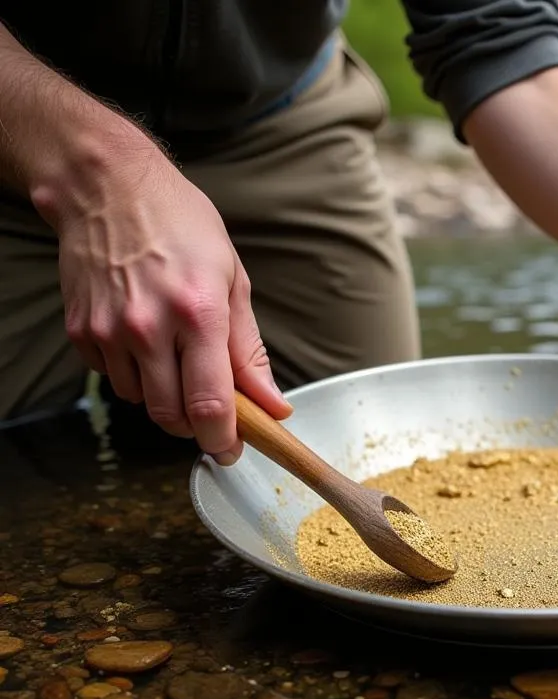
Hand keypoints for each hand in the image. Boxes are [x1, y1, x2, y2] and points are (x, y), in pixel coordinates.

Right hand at [55, 146, 290, 462]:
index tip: (233, 450)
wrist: (106, 185)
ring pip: (141, 402)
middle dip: (196, 425)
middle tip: (210, 409)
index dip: (224, 440)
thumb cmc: (180, 225)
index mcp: (198, 315)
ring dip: (164, 396)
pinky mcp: (80, 331)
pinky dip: (133, 374)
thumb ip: (250, 351)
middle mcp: (149, 328)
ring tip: (175, 355)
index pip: (210, 406)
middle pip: (172, 417)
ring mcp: (109, 331)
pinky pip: (112, 378)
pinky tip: (144, 340)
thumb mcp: (233, 281)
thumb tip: (272, 405)